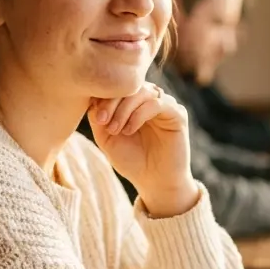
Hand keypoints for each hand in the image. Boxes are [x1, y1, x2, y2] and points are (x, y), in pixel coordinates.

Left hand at [88, 83, 198, 217]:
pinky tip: (129, 130)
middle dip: (112, 102)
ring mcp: (166, 105)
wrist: (155, 182)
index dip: (105, 97)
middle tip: (103, 121)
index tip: (96, 118)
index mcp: (135, 102)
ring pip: (143, 91)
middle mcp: (151, 99)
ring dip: (124, 109)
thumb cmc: (132, 161)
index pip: (120, 87)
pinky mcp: (178, 114)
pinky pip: (157, 103)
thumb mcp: (107, 139)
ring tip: (116, 129)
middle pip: (130, 86)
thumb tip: (91, 98)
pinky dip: (139, 115)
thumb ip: (99, 118)